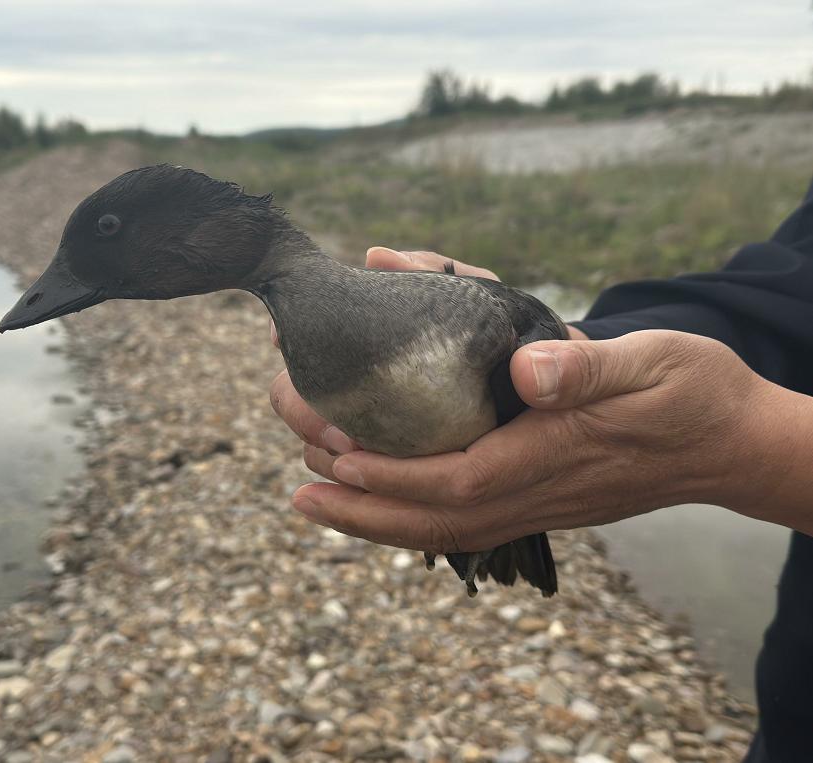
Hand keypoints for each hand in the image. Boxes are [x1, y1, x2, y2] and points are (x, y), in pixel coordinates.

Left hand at [271, 250, 800, 548]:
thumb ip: (589, 367)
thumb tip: (526, 368)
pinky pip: (456, 520)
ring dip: (370, 517)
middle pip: (430, 516)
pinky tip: (371, 498)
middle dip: (358, 502)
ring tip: (309, 495)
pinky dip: (405, 514)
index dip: (392, 474)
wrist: (730, 441)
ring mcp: (532, 504)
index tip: (335, 455)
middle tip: (296, 479)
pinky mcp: (533, 497)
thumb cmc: (691, 393)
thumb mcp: (650, 363)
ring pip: (438, 528)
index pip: (457, 481)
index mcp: (552, 457)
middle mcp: (534, 492)